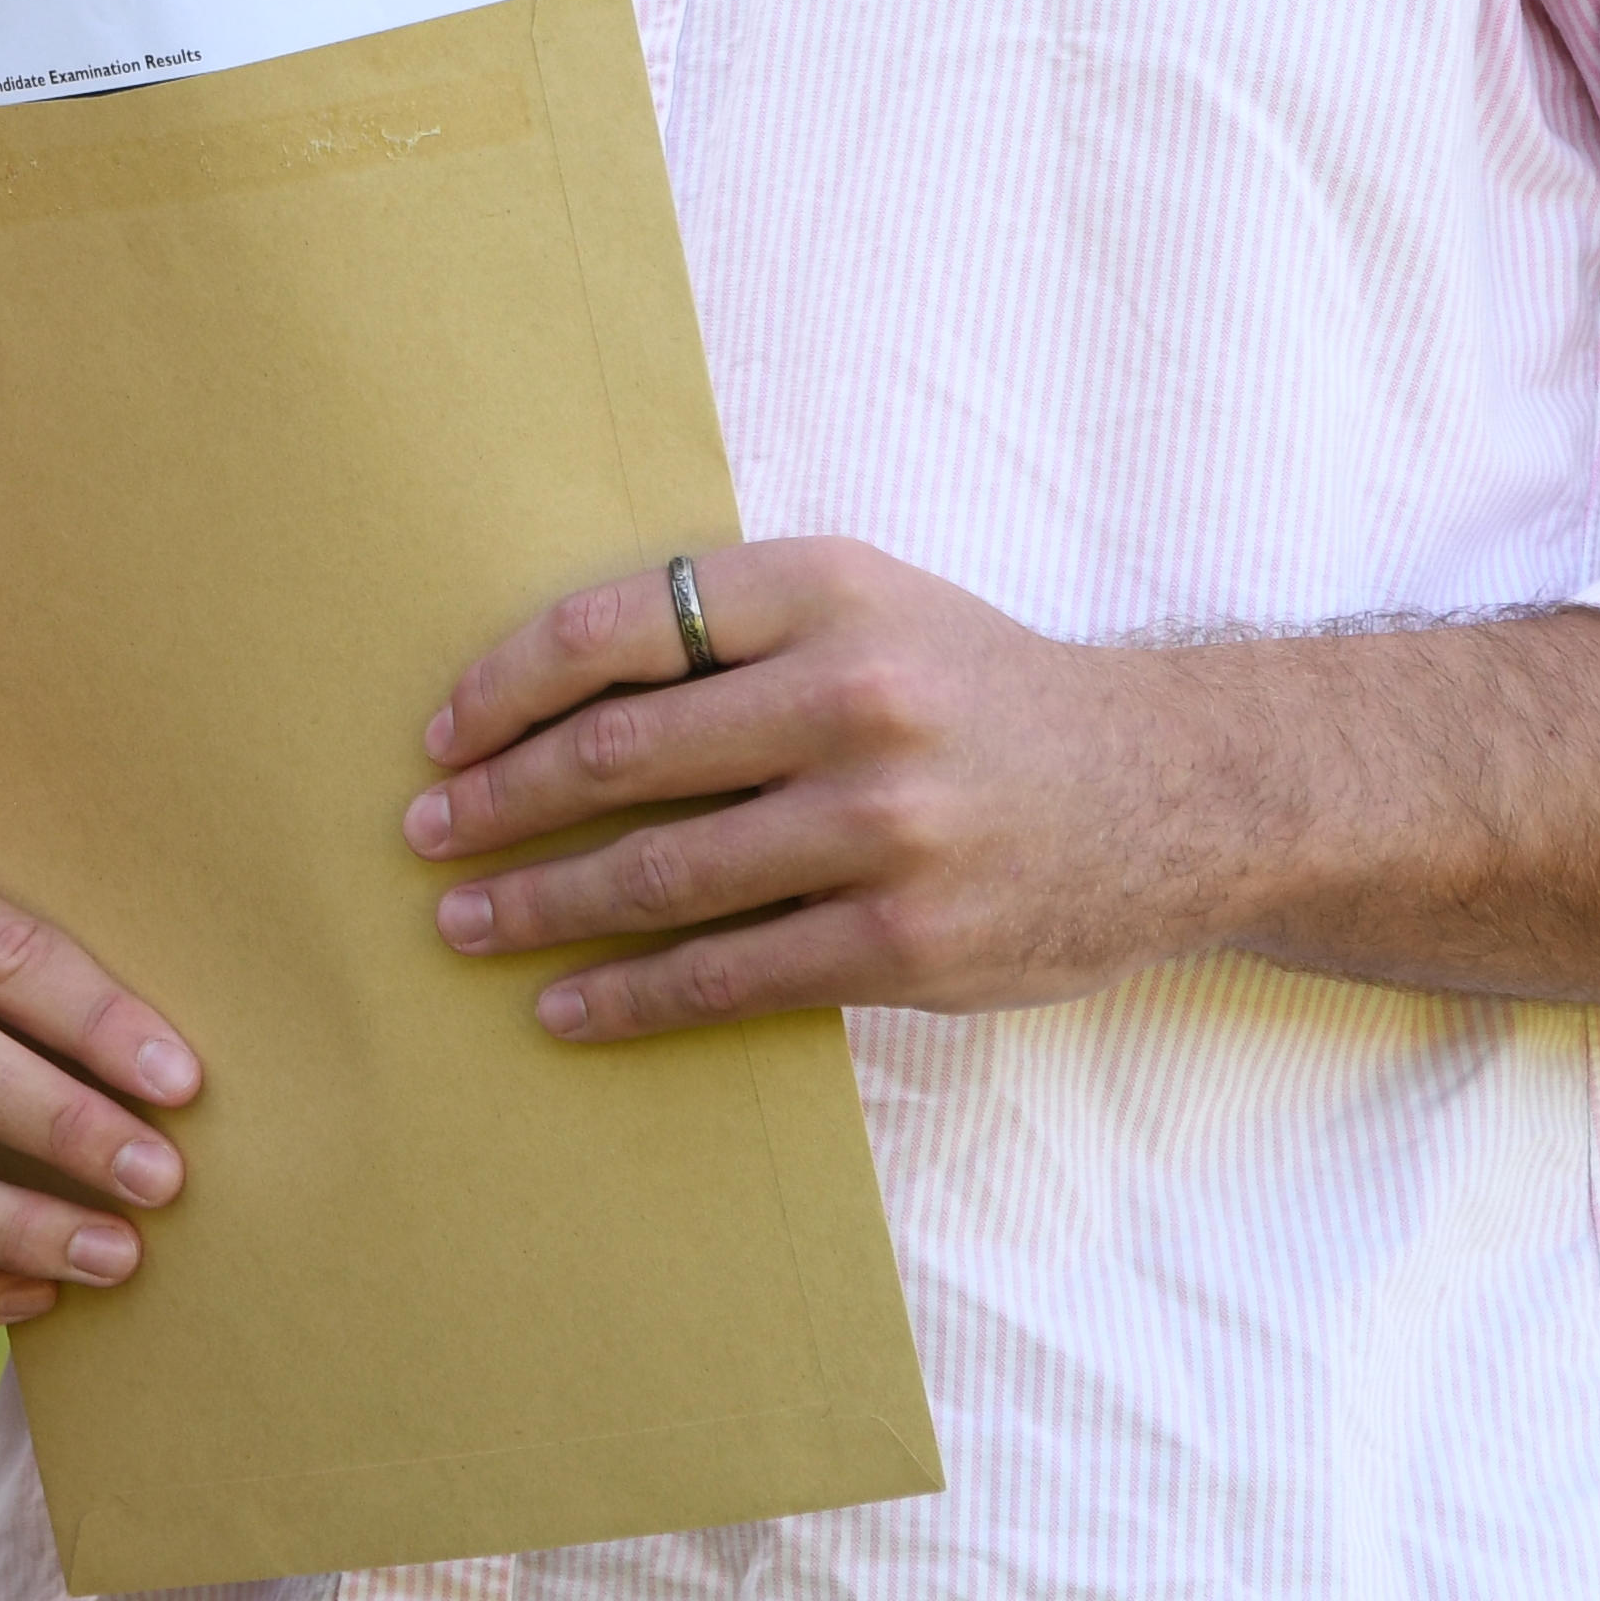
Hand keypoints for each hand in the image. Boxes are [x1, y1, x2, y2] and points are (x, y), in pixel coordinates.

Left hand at [408, 535, 1257, 1033]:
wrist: (1176, 791)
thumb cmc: (984, 695)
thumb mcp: (873, 609)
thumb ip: (737, 632)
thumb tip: (547, 698)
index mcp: (826, 592)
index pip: (615, 627)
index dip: (503, 685)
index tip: (443, 734)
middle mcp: (850, 699)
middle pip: (615, 755)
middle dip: (494, 803)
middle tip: (423, 835)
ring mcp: (880, 826)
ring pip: (654, 877)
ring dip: (534, 908)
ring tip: (464, 924)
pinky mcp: (902, 938)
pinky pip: (726, 976)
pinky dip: (626, 998)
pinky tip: (564, 1008)